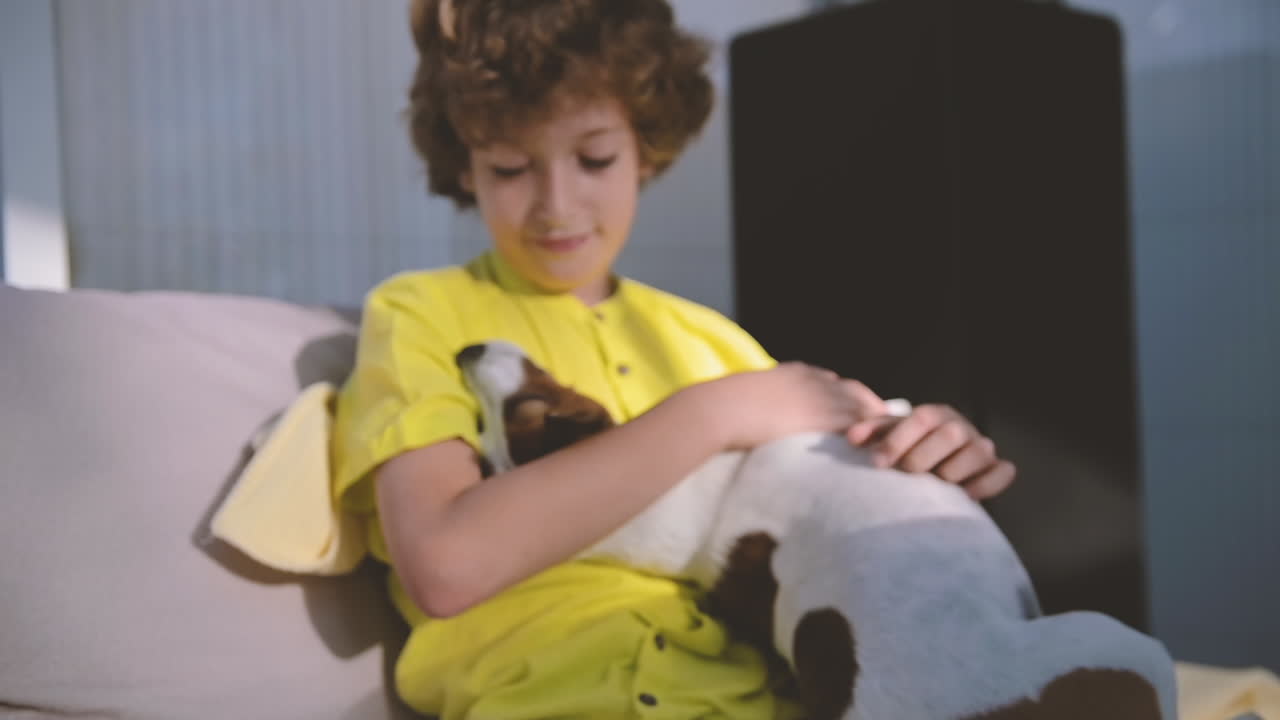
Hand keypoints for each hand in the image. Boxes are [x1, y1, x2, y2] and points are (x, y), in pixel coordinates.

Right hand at [691, 362, 887, 450]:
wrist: (719, 410)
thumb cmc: (719, 409)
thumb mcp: (744, 400)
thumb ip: (760, 407)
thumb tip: (751, 423)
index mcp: (794, 373)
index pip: (833, 382)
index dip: (848, 398)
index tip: (857, 412)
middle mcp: (813, 380)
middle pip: (856, 392)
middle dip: (871, 409)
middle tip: (885, 429)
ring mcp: (820, 397)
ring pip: (863, 408)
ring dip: (879, 425)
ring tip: (891, 444)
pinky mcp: (823, 417)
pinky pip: (860, 425)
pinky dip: (874, 437)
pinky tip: (881, 453)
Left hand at [847, 404, 1015, 499]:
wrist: (934, 463)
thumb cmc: (907, 449)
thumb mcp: (889, 436)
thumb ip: (871, 432)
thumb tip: (851, 438)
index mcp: (934, 414)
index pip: (920, 419)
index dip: (898, 440)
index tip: (877, 463)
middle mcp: (961, 427)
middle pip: (950, 434)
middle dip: (922, 457)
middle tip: (905, 474)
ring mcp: (981, 447)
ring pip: (979, 451)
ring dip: (953, 470)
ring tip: (935, 483)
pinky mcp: (996, 468)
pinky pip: (1002, 472)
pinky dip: (988, 484)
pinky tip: (967, 495)